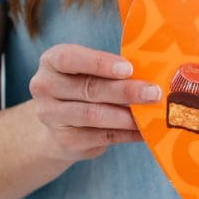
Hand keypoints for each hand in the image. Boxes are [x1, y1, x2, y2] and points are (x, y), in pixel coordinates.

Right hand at [29, 43, 160, 160]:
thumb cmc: (84, 85)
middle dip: (125, 91)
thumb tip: (153, 69)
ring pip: (94, 115)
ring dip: (127, 115)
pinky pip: (102, 136)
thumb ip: (112, 68)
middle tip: (153, 92)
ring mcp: (52, 116)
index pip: (69, 58)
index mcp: (51, 62)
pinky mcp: (67, 140)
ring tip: (151, 112)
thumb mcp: (89, 70)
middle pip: (88, 89)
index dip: (99, 63)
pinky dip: (127, 134)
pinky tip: (145, 131)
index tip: (128, 68)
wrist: (60, 124)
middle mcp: (45, 87)